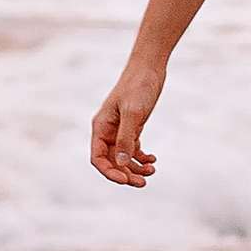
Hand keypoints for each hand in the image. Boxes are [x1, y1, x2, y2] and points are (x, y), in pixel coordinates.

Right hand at [90, 60, 166, 186]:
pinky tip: (153, 160)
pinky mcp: (133, 127)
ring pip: (123, 158)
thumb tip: (120, 163)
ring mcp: (120, 130)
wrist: (149, 68)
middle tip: (143, 182)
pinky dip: (142, 158)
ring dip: (135, 168)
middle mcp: (108, 131)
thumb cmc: (138, 86)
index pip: (98, 158)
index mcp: (101, 127)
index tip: (126, 180)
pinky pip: (133, 150)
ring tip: (151, 171)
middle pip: (112, 162)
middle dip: (126, 174)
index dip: (110, 172)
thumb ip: (126, 137)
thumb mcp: (132, 112)